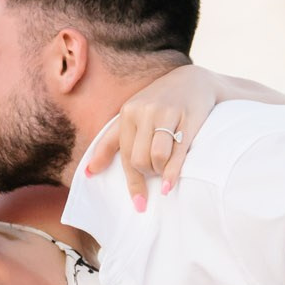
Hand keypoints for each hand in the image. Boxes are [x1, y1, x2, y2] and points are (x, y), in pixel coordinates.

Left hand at [84, 65, 224, 209]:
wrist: (195, 80)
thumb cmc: (160, 103)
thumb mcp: (133, 116)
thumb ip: (111, 142)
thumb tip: (89, 172)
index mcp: (128, 112)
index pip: (123, 154)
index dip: (131, 182)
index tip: (139, 204)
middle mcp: (144, 111)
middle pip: (138, 158)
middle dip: (147, 173)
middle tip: (156, 173)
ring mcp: (166, 113)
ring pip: (156, 156)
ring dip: (161, 171)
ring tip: (166, 170)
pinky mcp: (188, 118)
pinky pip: (177, 152)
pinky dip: (172, 172)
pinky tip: (170, 185)